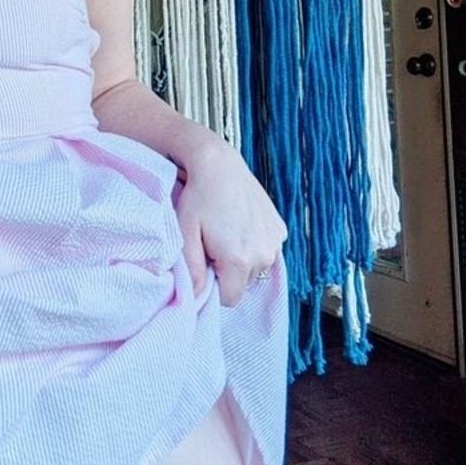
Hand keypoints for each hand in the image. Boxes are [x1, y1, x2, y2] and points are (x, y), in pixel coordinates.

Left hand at [174, 137, 286, 306]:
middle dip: (227, 272)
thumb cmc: (198, 198)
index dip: (214, 286)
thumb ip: (192, 271)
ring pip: (256, 268)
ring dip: (241, 259)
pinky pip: (266, 251)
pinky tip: (239, 224)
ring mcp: (275, 241)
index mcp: (240, 260)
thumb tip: (197, 297)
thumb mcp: (185, 234)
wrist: (219, 165)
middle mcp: (264, 254)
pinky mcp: (280, 229)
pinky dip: (253, 244)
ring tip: (225, 232)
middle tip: (212, 244)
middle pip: (244, 284)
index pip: (230, 298)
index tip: (204, 264)